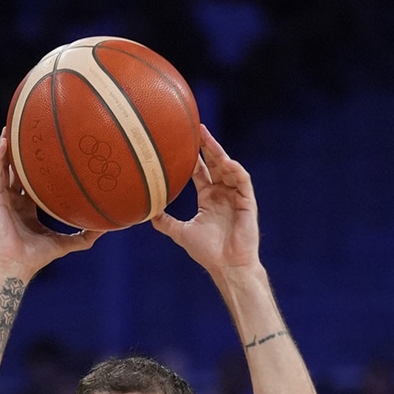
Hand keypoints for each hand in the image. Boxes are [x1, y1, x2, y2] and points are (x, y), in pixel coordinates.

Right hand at [0, 129, 102, 280]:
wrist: (17, 265)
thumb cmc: (37, 257)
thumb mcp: (67, 243)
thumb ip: (85, 236)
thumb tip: (108, 229)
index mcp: (27, 209)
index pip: (31, 183)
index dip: (37, 167)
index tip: (48, 151)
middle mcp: (14, 201)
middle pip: (16, 171)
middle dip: (20, 152)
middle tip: (28, 131)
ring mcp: (3, 199)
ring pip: (3, 168)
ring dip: (5, 148)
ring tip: (10, 128)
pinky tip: (4, 142)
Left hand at [151, 125, 260, 275]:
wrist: (226, 265)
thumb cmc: (206, 251)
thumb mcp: (180, 233)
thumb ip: (164, 222)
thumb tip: (145, 213)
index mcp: (209, 198)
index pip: (201, 172)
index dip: (194, 157)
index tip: (183, 141)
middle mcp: (223, 194)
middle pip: (215, 164)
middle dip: (207, 146)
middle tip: (197, 128)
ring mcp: (236, 196)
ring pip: (228, 168)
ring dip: (219, 153)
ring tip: (207, 139)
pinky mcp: (247, 202)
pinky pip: (242, 181)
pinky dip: (234, 170)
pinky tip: (225, 161)